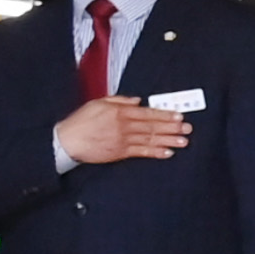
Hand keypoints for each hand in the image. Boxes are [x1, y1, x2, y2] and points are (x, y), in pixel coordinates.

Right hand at [58, 95, 188, 164]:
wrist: (67, 141)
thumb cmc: (80, 121)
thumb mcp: (98, 103)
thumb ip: (119, 100)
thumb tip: (137, 100)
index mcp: (119, 112)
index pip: (148, 113)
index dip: (165, 115)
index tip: (179, 116)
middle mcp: (124, 126)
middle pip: (152, 126)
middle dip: (172, 127)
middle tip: (187, 128)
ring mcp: (123, 140)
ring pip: (150, 139)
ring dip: (168, 140)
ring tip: (183, 141)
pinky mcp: (119, 153)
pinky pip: (141, 153)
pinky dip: (155, 152)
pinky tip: (167, 152)